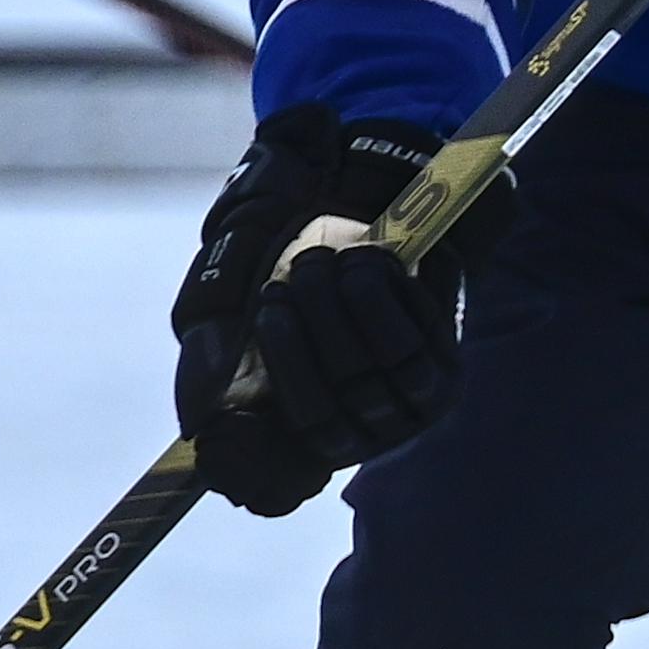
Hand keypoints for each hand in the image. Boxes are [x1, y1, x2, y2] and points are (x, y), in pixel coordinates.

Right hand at [168, 103, 511, 514]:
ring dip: (357, 303)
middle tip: (299, 270)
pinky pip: (424, 330)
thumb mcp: (221, 306)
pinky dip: (394, 289)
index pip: (297, 428)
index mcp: (299, 429)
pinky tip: (371, 257)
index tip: (269, 305)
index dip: (289, 368)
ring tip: (334, 260)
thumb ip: (206, 361)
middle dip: (320, 321)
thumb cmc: (270, 271)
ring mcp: (409, 404)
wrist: (347, 218)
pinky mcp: (448, 361)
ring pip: (391, 363)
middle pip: (347, 391)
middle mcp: (360, 430)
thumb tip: (200, 425)